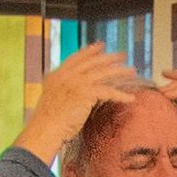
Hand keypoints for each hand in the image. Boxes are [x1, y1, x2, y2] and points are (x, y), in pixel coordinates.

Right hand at [14, 42, 144, 164]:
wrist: (45, 130)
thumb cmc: (48, 124)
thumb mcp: (52, 101)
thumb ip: (63, 92)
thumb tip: (78, 94)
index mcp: (56, 76)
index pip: (76, 58)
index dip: (90, 51)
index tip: (101, 46)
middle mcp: (66, 75)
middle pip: (92, 62)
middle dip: (109, 58)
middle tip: (122, 55)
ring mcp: (76, 82)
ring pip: (103, 73)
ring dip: (119, 72)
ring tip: (132, 71)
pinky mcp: (85, 93)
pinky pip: (108, 91)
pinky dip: (120, 95)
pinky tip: (130, 98)